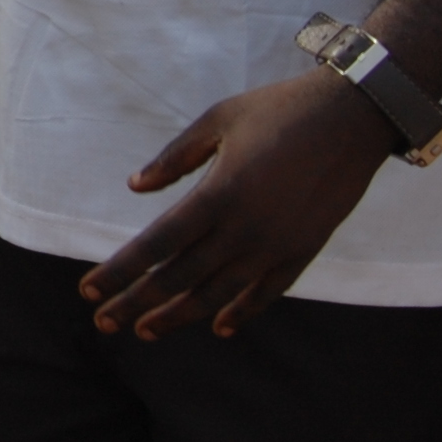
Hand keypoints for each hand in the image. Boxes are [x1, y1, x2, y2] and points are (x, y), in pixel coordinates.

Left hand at [78, 66, 395, 339]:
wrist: (353, 118)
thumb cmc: (277, 110)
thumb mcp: (217, 121)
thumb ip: (174, 159)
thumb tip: (135, 187)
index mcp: (219, 194)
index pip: (158, 244)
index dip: (122, 271)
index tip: (88, 290)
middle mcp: (247, 229)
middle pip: (181, 278)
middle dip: (138, 303)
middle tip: (103, 323)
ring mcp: (278, 244)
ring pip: (220, 294)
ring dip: (180, 315)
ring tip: (146, 331)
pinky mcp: (305, 249)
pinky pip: (269, 291)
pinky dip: (243, 311)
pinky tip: (219, 326)